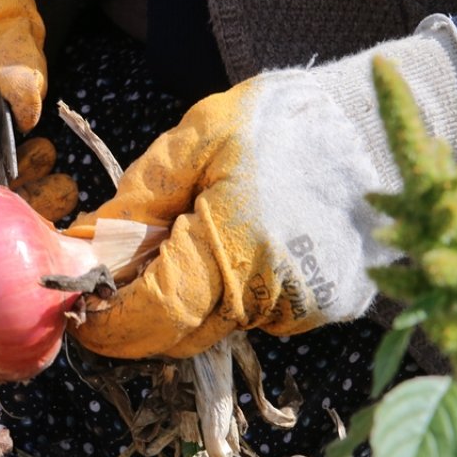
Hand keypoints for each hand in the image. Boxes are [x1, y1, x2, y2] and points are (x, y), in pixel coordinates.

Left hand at [67, 16, 456, 358]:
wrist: (377, 123)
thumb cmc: (280, 123)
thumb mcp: (195, 141)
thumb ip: (138, 202)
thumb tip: (82, 250)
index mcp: (233, 249)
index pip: (153, 315)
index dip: (109, 322)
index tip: (79, 313)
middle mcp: (272, 295)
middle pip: (180, 333)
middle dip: (139, 314)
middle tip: (116, 275)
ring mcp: (305, 308)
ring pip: (217, 327)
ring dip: (187, 301)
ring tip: (186, 240)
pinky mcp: (328, 308)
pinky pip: (256, 315)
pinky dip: (230, 293)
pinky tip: (234, 245)